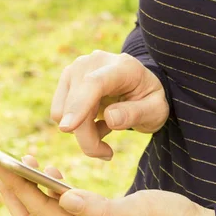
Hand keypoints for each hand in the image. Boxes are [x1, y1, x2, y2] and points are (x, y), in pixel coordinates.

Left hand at [0, 156, 214, 215]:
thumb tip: (63, 196)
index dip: (17, 186)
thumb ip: (99, 207)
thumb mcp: (138, 210)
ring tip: (23, 163)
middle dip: (11, 192)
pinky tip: (53, 176)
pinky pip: (59, 213)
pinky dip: (48, 194)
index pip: (40, 210)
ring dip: (27, 192)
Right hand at [51, 50, 168, 160]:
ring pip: (62, 113)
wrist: (139, 85)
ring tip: (106, 126)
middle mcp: (92, 62)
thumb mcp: (156, 110)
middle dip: (88, 138)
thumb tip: (110, 118)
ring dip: (82, 132)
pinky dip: (76, 125)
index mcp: (122, 67)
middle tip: (107, 153)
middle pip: (75, 105)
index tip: (68, 128)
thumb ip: (136, 113)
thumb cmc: (148, 99)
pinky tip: (96, 119)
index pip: (94, 83)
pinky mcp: (65, 81)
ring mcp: (75, 70)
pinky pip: (59, 114)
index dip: (80, 105)